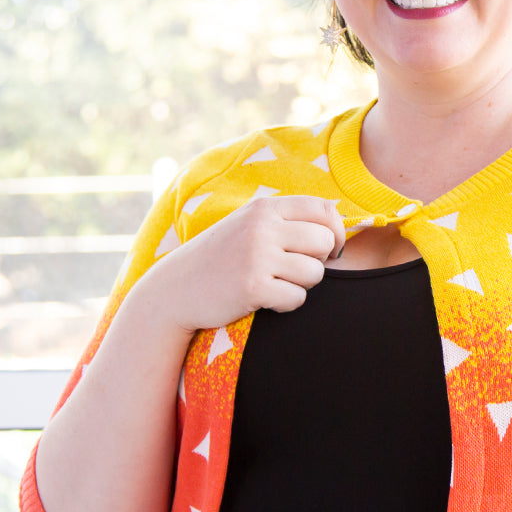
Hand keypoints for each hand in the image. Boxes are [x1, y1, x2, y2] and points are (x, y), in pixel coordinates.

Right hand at [140, 195, 345, 333]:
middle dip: (318, 261)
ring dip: (301, 285)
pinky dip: (286, 304)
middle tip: (293, 271)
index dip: (336, 232)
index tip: (328, 251)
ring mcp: (256, 256)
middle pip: (325, 241)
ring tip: (275, 284)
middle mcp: (262, 226)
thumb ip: (286, 218)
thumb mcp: (249, 225)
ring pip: (315, 273)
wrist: (175, 289)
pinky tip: (265, 300)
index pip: (324, 209)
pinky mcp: (253, 287)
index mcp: (264, 207)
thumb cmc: (221, 258)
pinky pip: (297, 298)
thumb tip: (336, 215)